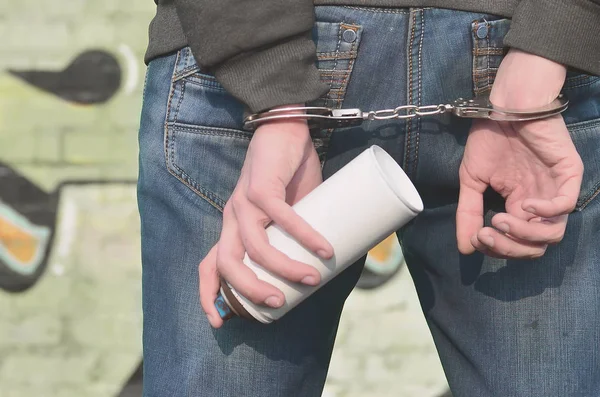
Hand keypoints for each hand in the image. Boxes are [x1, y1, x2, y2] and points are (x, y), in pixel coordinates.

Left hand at [199, 107, 333, 327]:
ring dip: (283, 268)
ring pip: (253, 246)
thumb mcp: (286, 213)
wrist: (284, 130)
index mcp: (233, 228)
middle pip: (227, 264)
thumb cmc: (287, 175)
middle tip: (280, 304)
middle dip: (249, 291)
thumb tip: (324, 266)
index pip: (209, 267)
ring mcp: (243, 202)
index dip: (208, 296)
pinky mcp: (261, 186)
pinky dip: (305, 236)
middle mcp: (232, 217)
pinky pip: (281, 217)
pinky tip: (324, 249)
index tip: (222, 323)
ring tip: (312, 279)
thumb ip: (295, 236)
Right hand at [456, 50, 583, 258]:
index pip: (515, 243)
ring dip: (524, 234)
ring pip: (553, 233)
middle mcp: (540, 203)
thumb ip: (468, 213)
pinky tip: (526, 205)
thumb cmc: (490, 138)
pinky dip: (546, 212)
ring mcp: (556, 189)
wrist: (505, 106)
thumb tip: (466, 247)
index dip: (497, 248)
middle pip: (536, 246)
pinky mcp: (568, 173)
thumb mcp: (472, 180)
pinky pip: (566, 205)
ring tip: (501, 220)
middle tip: (487, 234)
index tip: (477, 236)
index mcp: (519, 206)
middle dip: (509, 248)